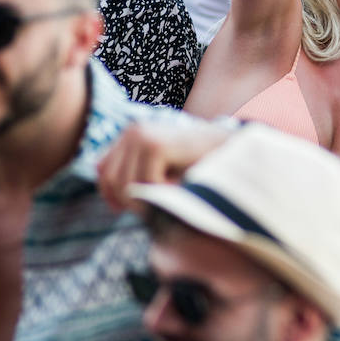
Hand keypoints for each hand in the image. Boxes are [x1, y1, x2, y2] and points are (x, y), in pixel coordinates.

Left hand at [95, 121, 231, 210]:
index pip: (104, 169)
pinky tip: (181, 187)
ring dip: (149, 199)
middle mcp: (133, 130)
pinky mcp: (154, 145)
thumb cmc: (202, 163)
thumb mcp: (164, 168)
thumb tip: (109, 191)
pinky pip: (146, 184)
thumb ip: (138, 172)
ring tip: (172, 197)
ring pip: (127, 185)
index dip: (110, 193)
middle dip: (130, 201)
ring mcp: (142, 135)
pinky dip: (164, 194)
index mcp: (133, 133)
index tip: (121, 210)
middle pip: (112, 179)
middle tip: (153, 208)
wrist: (235, 149)